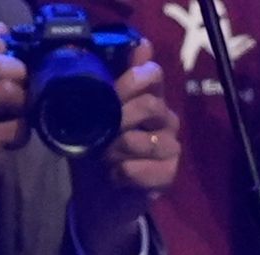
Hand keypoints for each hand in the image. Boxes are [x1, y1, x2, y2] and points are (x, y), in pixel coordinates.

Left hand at [69, 39, 179, 254]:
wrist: (96, 195)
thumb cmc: (94, 149)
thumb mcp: (88, 113)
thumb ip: (101, 83)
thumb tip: (112, 53)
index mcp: (147, 97)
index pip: (153, 74)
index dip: (132, 79)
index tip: (111, 90)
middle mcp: (165, 118)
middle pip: (151, 105)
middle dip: (119, 116)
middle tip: (101, 130)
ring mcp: (171, 147)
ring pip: (147, 140)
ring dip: (117, 149)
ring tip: (104, 157)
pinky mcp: (169, 174)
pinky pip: (142, 169)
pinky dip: (121, 173)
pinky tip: (115, 176)